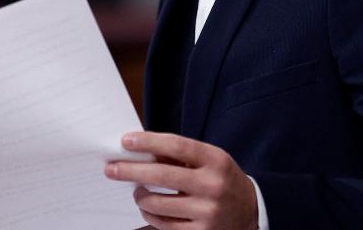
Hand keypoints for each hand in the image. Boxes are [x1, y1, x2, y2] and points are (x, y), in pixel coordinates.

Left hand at [105, 132, 257, 229]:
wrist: (251, 211)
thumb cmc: (221, 179)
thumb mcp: (209, 160)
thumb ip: (179, 154)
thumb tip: (139, 149)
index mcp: (216, 160)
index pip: (177, 145)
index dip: (148, 141)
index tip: (125, 141)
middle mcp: (213, 185)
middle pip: (162, 175)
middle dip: (130, 171)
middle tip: (111, 169)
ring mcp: (208, 212)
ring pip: (157, 203)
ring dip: (140, 197)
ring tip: (138, 192)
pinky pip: (163, 224)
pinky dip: (150, 216)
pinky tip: (148, 209)